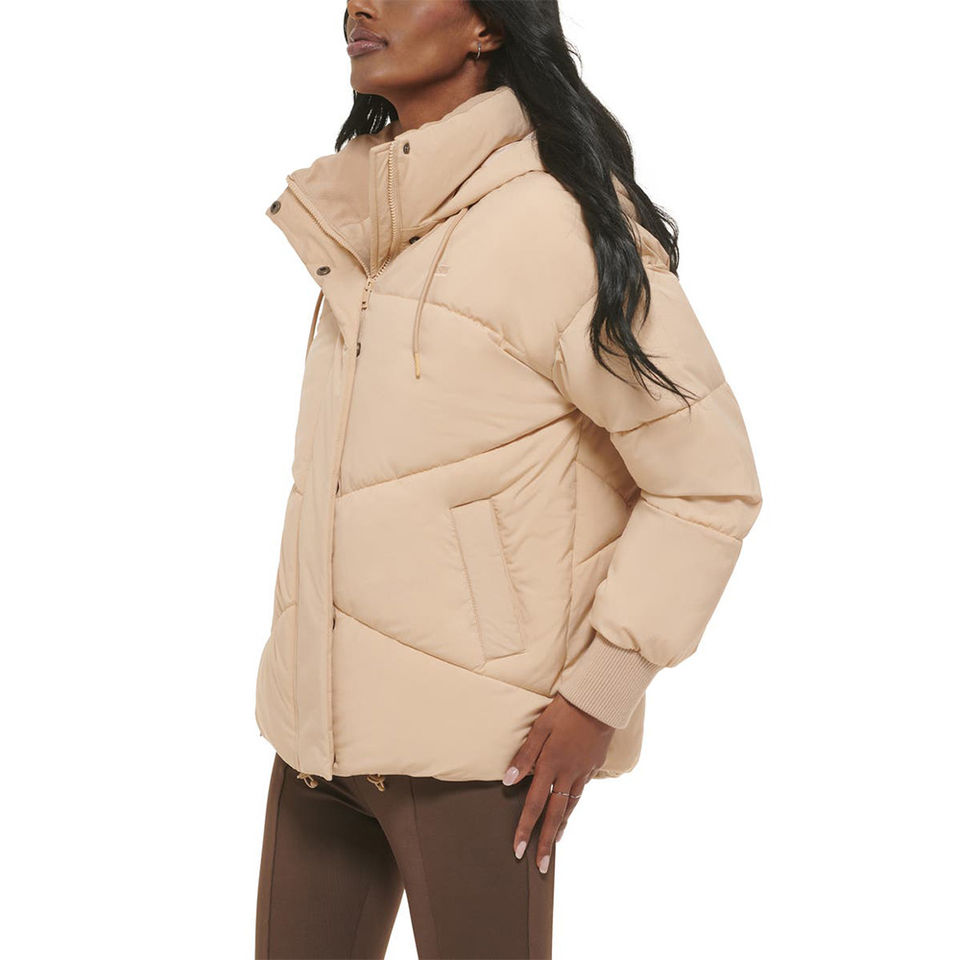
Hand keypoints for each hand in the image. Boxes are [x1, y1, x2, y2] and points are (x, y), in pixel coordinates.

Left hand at [502, 693, 614, 873]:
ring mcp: (583, 772)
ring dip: (559, 827)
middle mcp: (567, 774)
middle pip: (554, 814)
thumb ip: (524, 755)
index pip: (534, 804)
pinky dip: (572, 807)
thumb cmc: (564, 710)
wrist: (599, 701)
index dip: (525, 828)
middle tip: (540, 866)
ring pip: (569, 806)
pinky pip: (580, 793)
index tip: (518, 850)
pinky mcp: (594, 767)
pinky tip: (568, 811)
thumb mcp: (540, 728)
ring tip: (553, 843)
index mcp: (551, 765)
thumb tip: (507, 780)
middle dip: (545, 841)